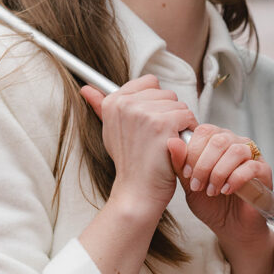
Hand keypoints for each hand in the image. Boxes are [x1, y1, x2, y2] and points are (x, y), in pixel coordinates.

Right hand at [81, 77, 195, 219]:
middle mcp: (126, 104)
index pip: (149, 82)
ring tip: (166, 142)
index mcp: (114, 102)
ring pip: (179, 105)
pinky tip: (176, 145)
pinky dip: (187, 131)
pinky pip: (187, 116)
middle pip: (166, 93)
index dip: (156, 102)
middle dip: (169, 113)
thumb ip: (101, 106)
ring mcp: (144, 113)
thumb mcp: (111, 131)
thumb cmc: (129, 163)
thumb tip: (86, 88)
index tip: (151, 122)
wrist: (137, 191)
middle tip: (158, 137)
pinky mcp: (162, 124)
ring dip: (180, 124)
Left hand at [168, 124, 273, 254]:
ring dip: (219, 172)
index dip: (193, 150)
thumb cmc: (211, 204)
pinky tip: (226, 191)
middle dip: (204, 164)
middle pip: (219, 139)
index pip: (205, 131)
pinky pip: (251, 166)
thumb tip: (172, 142)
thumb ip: (180, 164)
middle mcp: (235, 144)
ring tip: (211, 191)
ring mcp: (252, 156)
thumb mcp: (190, 185)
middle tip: (197, 185)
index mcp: (216, 143)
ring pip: (235, 150)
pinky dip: (235, 179)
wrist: (230, 227)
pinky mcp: (264, 171)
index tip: (186, 174)